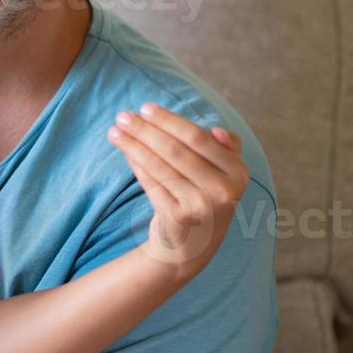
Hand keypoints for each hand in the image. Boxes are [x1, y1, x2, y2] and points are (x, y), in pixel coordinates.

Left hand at [108, 102, 249, 275]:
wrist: (192, 245)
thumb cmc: (204, 195)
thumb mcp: (222, 173)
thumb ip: (222, 148)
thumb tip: (216, 130)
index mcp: (238, 172)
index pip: (199, 138)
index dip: (169, 120)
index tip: (145, 107)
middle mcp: (223, 191)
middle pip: (175, 150)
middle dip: (145, 130)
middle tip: (122, 116)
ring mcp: (201, 207)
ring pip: (160, 166)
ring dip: (133, 145)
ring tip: (114, 131)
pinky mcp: (178, 218)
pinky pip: (151, 184)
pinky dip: (137, 166)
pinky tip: (125, 152)